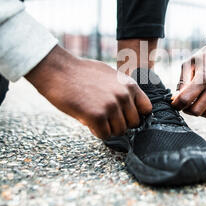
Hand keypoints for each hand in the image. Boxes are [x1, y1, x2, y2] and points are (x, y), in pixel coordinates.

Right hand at [25, 45, 151, 138]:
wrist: (58, 70)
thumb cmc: (81, 73)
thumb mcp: (110, 75)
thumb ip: (122, 90)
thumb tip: (129, 105)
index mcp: (129, 85)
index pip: (146, 109)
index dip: (135, 114)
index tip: (124, 115)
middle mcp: (124, 96)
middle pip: (133, 123)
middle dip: (120, 123)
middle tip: (106, 118)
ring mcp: (111, 106)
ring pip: (119, 131)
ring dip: (108, 128)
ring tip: (95, 118)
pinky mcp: (96, 116)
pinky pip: (104, 135)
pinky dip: (96, 131)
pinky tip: (88, 120)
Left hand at [172, 42, 205, 118]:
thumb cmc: (204, 57)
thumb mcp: (189, 64)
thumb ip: (182, 82)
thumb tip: (176, 99)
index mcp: (204, 76)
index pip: (186, 99)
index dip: (177, 104)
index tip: (174, 104)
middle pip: (196, 110)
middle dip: (187, 109)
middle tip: (185, 103)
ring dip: (199, 112)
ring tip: (195, 103)